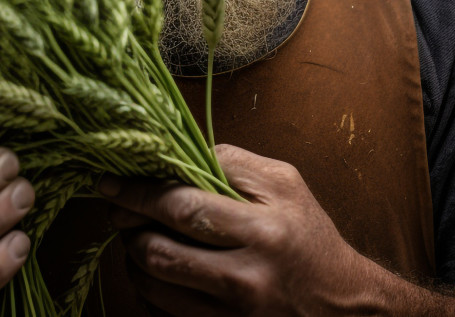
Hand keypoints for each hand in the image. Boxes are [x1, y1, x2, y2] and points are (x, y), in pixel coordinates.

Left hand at [100, 143, 367, 315]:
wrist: (343, 306)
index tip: (111, 183)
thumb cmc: (308, 237)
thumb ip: (230, 162)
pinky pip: (161, 314)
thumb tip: (171, 154)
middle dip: (127, 227)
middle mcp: (247, 279)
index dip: (136, 193)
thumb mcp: (285, 185)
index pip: (181, 207)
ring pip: (152, 286)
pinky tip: (158, 272)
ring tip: (139, 238)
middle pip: (157, 252)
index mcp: (265, 231)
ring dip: (133, 258)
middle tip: (120, 212)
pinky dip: (148, 289)